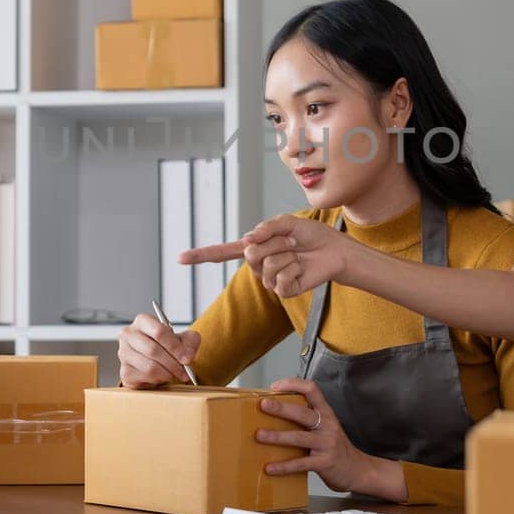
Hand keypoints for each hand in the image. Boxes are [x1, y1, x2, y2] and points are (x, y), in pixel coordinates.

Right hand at [116, 313, 199, 387]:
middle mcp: (129, 335)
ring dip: (167, 373)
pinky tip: (162, 376)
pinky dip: (158, 379)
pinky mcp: (124, 371)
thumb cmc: (167, 346)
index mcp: (143, 321)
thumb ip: (190, 342)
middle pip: (153, 350)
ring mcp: (123, 353)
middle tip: (185, 371)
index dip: (174, 346)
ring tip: (175, 374)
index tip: (186, 358)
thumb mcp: (184, 339)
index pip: (158, 331)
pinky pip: (144, 377)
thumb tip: (187, 356)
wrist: (156, 361)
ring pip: (149, 366)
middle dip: (173, 363)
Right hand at [181, 214, 350, 297]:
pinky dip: (295, 269)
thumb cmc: (311, 236)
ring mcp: (270, 279)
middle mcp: (258, 264)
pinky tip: (302, 268)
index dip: (201, 255)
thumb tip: (248, 239)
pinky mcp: (284, 291)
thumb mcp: (287, 223)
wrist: (334, 250)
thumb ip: (266, 228)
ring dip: (287, 255)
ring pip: (268, 265)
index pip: (223, 253)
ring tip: (298, 254)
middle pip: (250, 254)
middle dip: (274, 243)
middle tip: (290, 242)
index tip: (180, 258)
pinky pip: (281, 279)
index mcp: (255, 247)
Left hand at [255, 378, 401, 499]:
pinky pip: (301, 463)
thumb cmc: (335, 447)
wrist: (357, 470)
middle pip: (303, 413)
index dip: (293, 384)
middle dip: (281, 408)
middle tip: (263, 405)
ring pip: (299, 437)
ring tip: (259, 435)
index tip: (275, 386)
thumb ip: (307, 421)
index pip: (312, 390)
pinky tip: (270, 468)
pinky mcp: (324, 462)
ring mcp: (327, 444)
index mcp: (326, 413)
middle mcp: (328, 425)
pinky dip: (284, 466)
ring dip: (277, 436)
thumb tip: (273, 416)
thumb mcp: (325, 428)